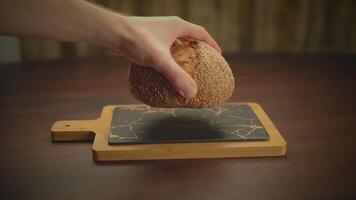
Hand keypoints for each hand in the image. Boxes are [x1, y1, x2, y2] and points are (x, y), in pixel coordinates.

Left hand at [103, 16, 220, 97]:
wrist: (110, 33)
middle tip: (203, 63)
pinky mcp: (146, 39)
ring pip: (174, 42)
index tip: (218, 55)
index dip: (212, 44)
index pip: (201, 33)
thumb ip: (176, 76)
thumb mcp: (159, 59)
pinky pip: (162, 48)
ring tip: (186, 68)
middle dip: (197, 49)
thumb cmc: (135, 40)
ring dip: (182, 53)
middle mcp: (168, 26)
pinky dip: (167, 58)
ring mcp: (156, 32)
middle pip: (189, 36)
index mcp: (177, 26)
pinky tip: (163, 70)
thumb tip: (191, 93)